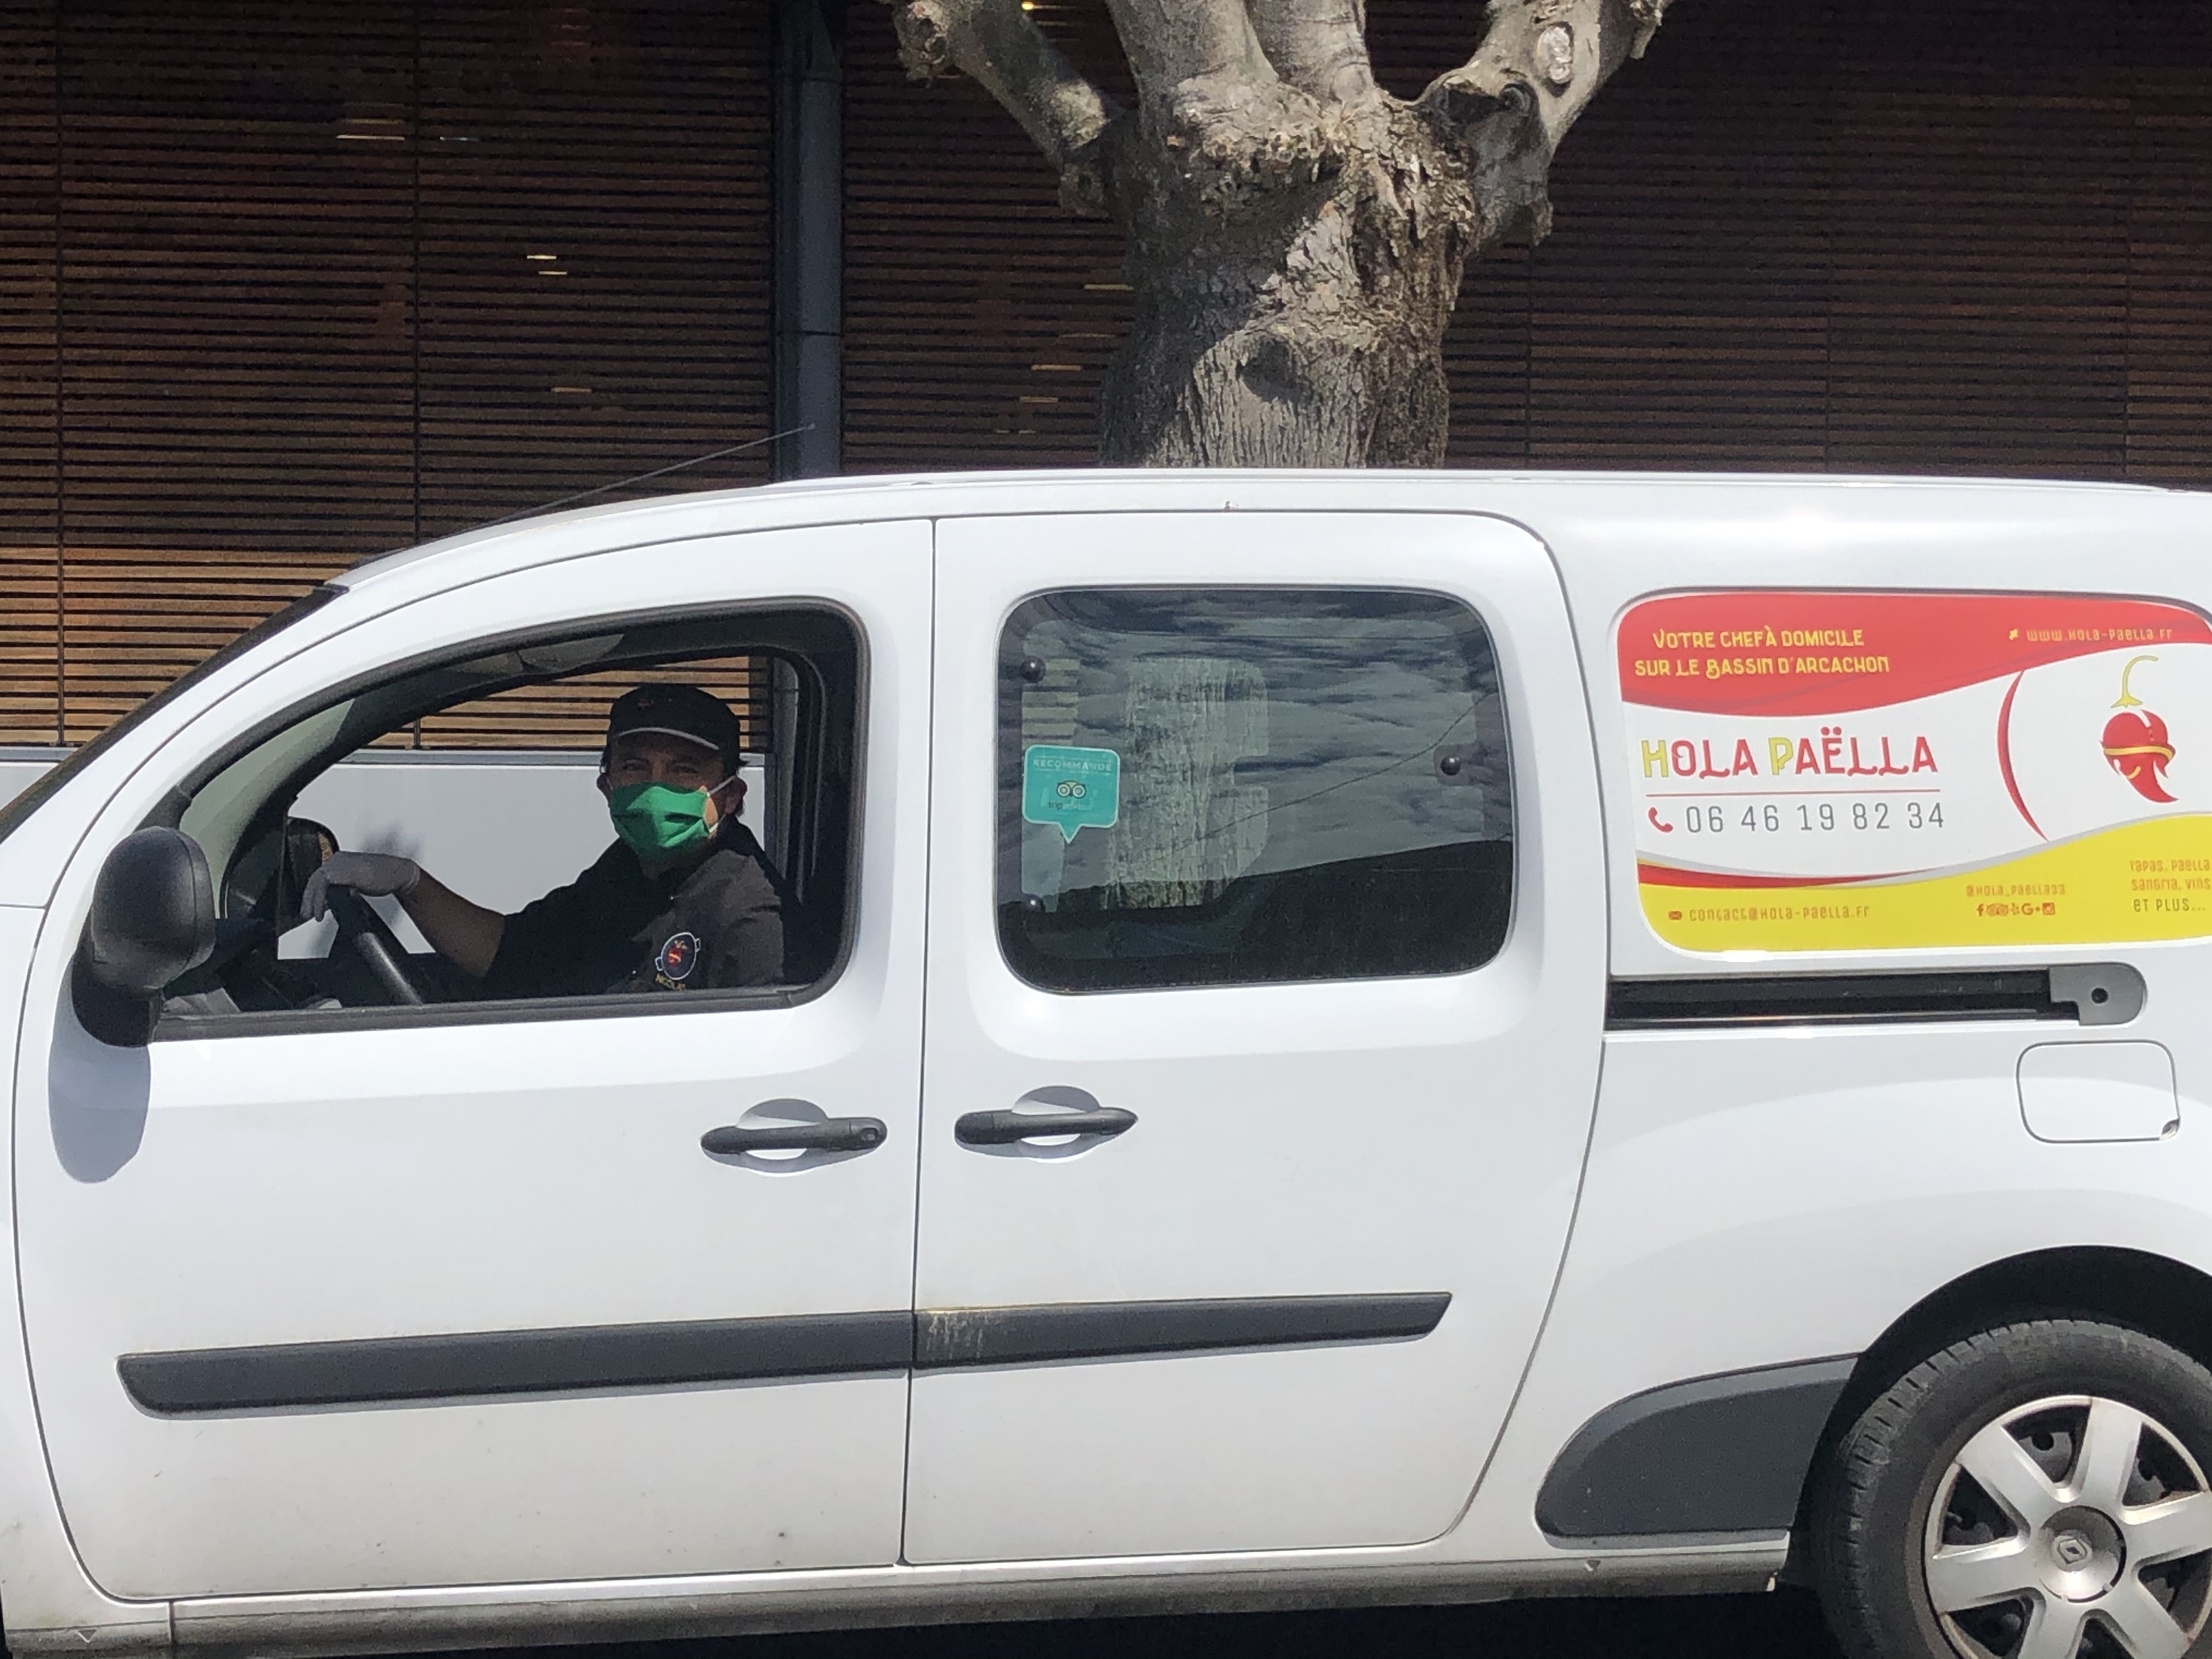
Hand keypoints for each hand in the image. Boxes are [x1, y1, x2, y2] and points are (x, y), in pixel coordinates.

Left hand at [301, 851, 421, 921]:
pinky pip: (323, 885)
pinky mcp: (343, 871)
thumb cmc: (383, 877)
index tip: (311, 908)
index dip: (312, 894)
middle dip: (308, 899)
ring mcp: (339, 864)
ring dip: (312, 901)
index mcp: (340, 861)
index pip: (319, 878)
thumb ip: (342, 889)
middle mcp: (337, 860)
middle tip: (306, 914)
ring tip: (312, 915)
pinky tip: (321, 911)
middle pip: (314, 880)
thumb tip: (328, 902)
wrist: (398, 873)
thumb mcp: (357, 884)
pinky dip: (319, 900)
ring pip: (316, 882)